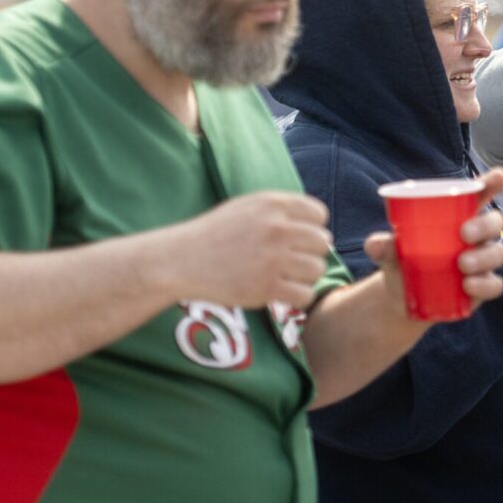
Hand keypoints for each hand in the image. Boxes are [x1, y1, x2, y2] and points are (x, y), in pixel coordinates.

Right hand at [174, 191, 334, 308]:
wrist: (180, 260)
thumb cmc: (216, 234)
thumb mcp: (248, 207)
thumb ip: (283, 211)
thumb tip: (320, 226)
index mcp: (273, 205)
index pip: (319, 215)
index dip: (311, 228)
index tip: (295, 239)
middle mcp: (276, 229)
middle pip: (322, 242)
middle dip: (309, 252)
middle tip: (290, 260)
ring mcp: (272, 259)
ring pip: (317, 269)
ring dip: (305, 276)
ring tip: (285, 276)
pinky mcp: (266, 288)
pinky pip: (305, 294)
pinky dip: (297, 297)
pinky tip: (282, 292)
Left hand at [366, 168, 502, 312]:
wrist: (403, 298)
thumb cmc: (403, 260)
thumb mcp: (391, 251)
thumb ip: (384, 245)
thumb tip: (374, 244)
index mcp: (459, 216)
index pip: (481, 195)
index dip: (492, 183)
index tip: (498, 176)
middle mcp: (477, 236)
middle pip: (495, 222)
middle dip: (484, 225)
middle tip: (463, 234)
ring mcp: (483, 262)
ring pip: (498, 253)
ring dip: (484, 257)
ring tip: (462, 265)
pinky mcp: (482, 286)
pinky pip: (494, 284)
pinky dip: (485, 285)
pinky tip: (469, 286)